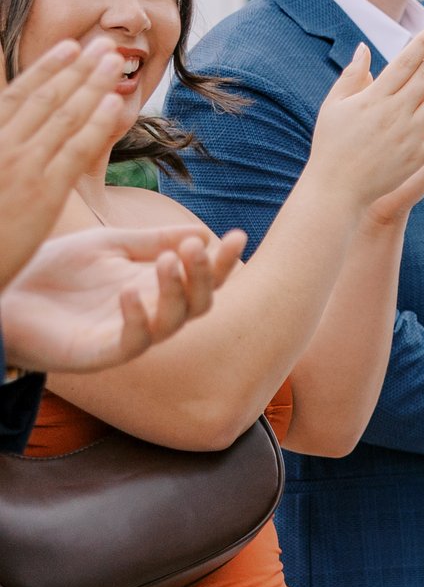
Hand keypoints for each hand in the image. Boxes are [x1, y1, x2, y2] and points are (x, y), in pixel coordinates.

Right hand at [0, 41, 131, 287]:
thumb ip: (7, 143)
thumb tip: (23, 129)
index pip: (18, 95)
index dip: (47, 69)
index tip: (70, 47)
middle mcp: (0, 146)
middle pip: (45, 98)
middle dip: (78, 68)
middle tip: (104, 44)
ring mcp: (20, 167)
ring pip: (64, 116)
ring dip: (93, 84)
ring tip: (116, 61)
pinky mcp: (42, 193)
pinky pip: (76, 150)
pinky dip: (98, 123)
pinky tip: (117, 103)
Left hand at [0, 223, 242, 372]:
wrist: (5, 295)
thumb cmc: (53, 270)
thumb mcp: (108, 245)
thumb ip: (152, 240)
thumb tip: (203, 232)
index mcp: (154, 287)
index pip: (202, 278)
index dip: (223, 261)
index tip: (238, 236)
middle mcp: (150, 313)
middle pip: (200, 304)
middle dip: (205, 277)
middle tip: (194, 249)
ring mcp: (128, 335)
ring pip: (174, 322)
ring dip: (176, 292)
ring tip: (165, 261)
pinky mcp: (101, 353)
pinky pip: (133, 342)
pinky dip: (136, 318)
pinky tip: (128, 293)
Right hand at [308, 26, 423, 215]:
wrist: (337, 188)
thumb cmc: (332, 144)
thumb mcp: (335, 105)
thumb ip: (352, 75)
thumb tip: (364, 46)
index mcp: (374, 98)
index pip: (404, 63)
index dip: (423, 43)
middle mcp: (395, 113)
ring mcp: (410, 134)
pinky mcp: (420, 156)